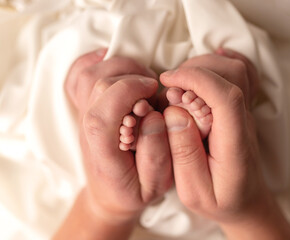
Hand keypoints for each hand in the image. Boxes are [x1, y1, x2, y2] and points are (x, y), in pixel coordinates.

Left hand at [54, 49, 172, 239]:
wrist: (109, 195)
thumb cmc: (134, 190)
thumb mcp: (155, 185)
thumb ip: (156, 154)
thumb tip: (152, 116)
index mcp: (104, 149)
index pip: (105, 108)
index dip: (131, 89)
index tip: (153, 90)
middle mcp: (88, 128)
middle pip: (97, 83)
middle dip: (131, 75)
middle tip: (152, 90)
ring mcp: (84, 116)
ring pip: (88, 74)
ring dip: (119, 67)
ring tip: (141, 80)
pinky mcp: (86, 108)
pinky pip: (79, 77)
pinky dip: (94, 62)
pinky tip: (114, 64)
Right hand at [160, 49, 289, 238]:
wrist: (246, 203)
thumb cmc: (220, 201)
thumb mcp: (194, 191)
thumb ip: (184, 153)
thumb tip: (175, 111)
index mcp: (234, 145)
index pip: (226, 96)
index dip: (196, 79)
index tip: (168, 81)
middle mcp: (244, 123)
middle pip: (232, 75)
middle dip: (195, 70)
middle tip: (170, 89)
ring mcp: (245, 114)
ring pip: (236, 70)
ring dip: (203, 67)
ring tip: (180, 85)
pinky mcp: (240, 111)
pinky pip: (242, 75)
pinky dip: (222, 64)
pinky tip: (204, 69)